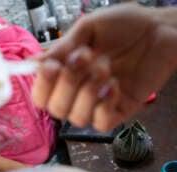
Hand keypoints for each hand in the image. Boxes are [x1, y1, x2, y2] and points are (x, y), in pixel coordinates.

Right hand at [32, 4, 176, 130]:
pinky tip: (115, 85)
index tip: (53, 66)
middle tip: (86, 59)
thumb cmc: (123, 27)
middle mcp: (76, 93)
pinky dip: (105, 105)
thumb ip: (61, 48)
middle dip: (68, 84)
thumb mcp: (87, 30)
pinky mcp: (117, 112)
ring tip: (105, 69)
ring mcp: (96, 105)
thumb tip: (34, 64)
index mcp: (64, 74)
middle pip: (56, 110)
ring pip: (77, 119)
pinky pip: (100, 124)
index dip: (42, 86)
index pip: (41, 96)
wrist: (158, 31)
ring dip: (89, 92)